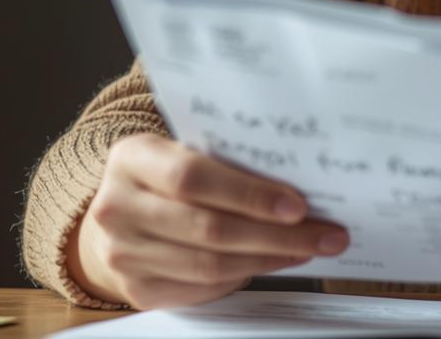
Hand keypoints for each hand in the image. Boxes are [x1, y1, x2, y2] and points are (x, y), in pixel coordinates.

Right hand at [68, 133, 350, 309]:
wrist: (118, 213)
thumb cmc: (164, 175)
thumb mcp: (180, 150)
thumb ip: (223, 160)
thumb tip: (295, 185)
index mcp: (131, 158)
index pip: (193, 177)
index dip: (249, 194)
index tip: (297, 205)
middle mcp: (117, 207)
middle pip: (208, 228)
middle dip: (276, 234)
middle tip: (323, 234)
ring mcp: (123, 253)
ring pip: (210, 265)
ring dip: (269, 259)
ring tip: (308, 248)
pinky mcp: (138, 289)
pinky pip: (203, 288)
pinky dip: (246, 276)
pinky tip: (274, 261)